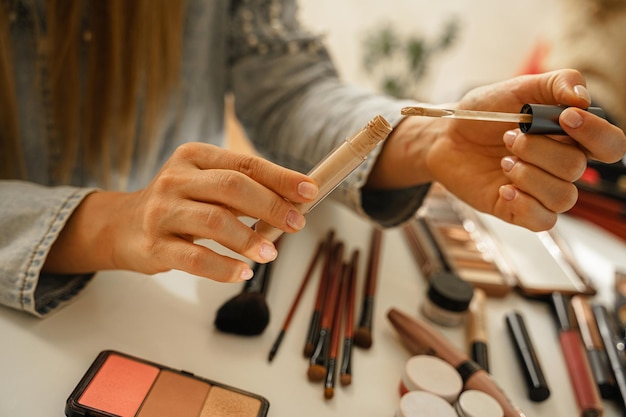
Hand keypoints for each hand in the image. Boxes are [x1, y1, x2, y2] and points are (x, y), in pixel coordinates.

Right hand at [44, 143, 317, 281]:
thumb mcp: (205, 184)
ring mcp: (162, 212)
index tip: (310, 192)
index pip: (245, 163)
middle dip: (271, 206)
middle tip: (297, 224)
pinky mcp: (155, 246)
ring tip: (272, 253)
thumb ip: (243, 188)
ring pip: (215, 222)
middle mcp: (176, 179)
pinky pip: (195, 258)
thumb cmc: (179, 203)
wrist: (122, 225)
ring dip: (250, 239)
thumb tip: (295, 201)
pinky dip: (224, 268)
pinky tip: (243, 273)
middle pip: (232, 188)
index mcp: (194, 156)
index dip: (281, 177)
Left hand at [372, 69, 625, 230]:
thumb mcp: (518, 89)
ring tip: (503, 160)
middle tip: (509, 137)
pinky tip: (504, 189)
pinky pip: (543, 220)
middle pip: (577, 168)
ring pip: (563, 196)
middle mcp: (560, 166)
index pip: (610, 145)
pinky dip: (525, 204)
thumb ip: (556, 84)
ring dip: (529, 175)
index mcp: (569, 137)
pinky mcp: (519, 210)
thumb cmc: (483, 114)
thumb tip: (582, 98)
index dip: (596, 134)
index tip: (565, 117)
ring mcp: (540, 190)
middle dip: (540, 150)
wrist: (444, 137)